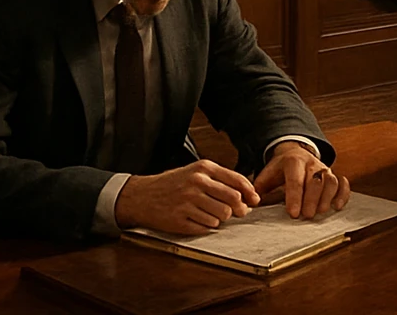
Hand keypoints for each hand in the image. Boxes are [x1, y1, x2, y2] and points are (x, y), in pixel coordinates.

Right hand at [114, 159, 259, 234]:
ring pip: (221, 216)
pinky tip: (198, 219)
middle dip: (239, 209)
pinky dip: (207, 226)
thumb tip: (247, 195)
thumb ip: (221, 180)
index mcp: (203, 169)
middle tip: (237, 212)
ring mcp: (187, 202)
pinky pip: (206, 227)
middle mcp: (196, 184)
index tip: (255, 200)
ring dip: (221, 218)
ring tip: (210, 214)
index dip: (250, 193)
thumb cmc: (173, 183)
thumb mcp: (196, 172)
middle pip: (233, 200)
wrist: (141, 196)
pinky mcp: (179, 220)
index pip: (237, 181)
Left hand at [253, 141, 350, 219]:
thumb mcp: (265, 176)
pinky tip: (338, 206)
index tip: (293, 213)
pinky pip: (342, 183)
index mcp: (292, 161)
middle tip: (307, 216)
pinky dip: (343, 194)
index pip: (295, 179)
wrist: (293, 153)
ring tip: (321, 212)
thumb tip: (252, 204)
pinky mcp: (333, 175)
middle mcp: (311, 163)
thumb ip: (258, 190)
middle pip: (315, 180)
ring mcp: (324, 168)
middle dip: (312, 199)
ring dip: (327, 197)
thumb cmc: (278, 170)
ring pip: (331, 180)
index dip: (294, 197)